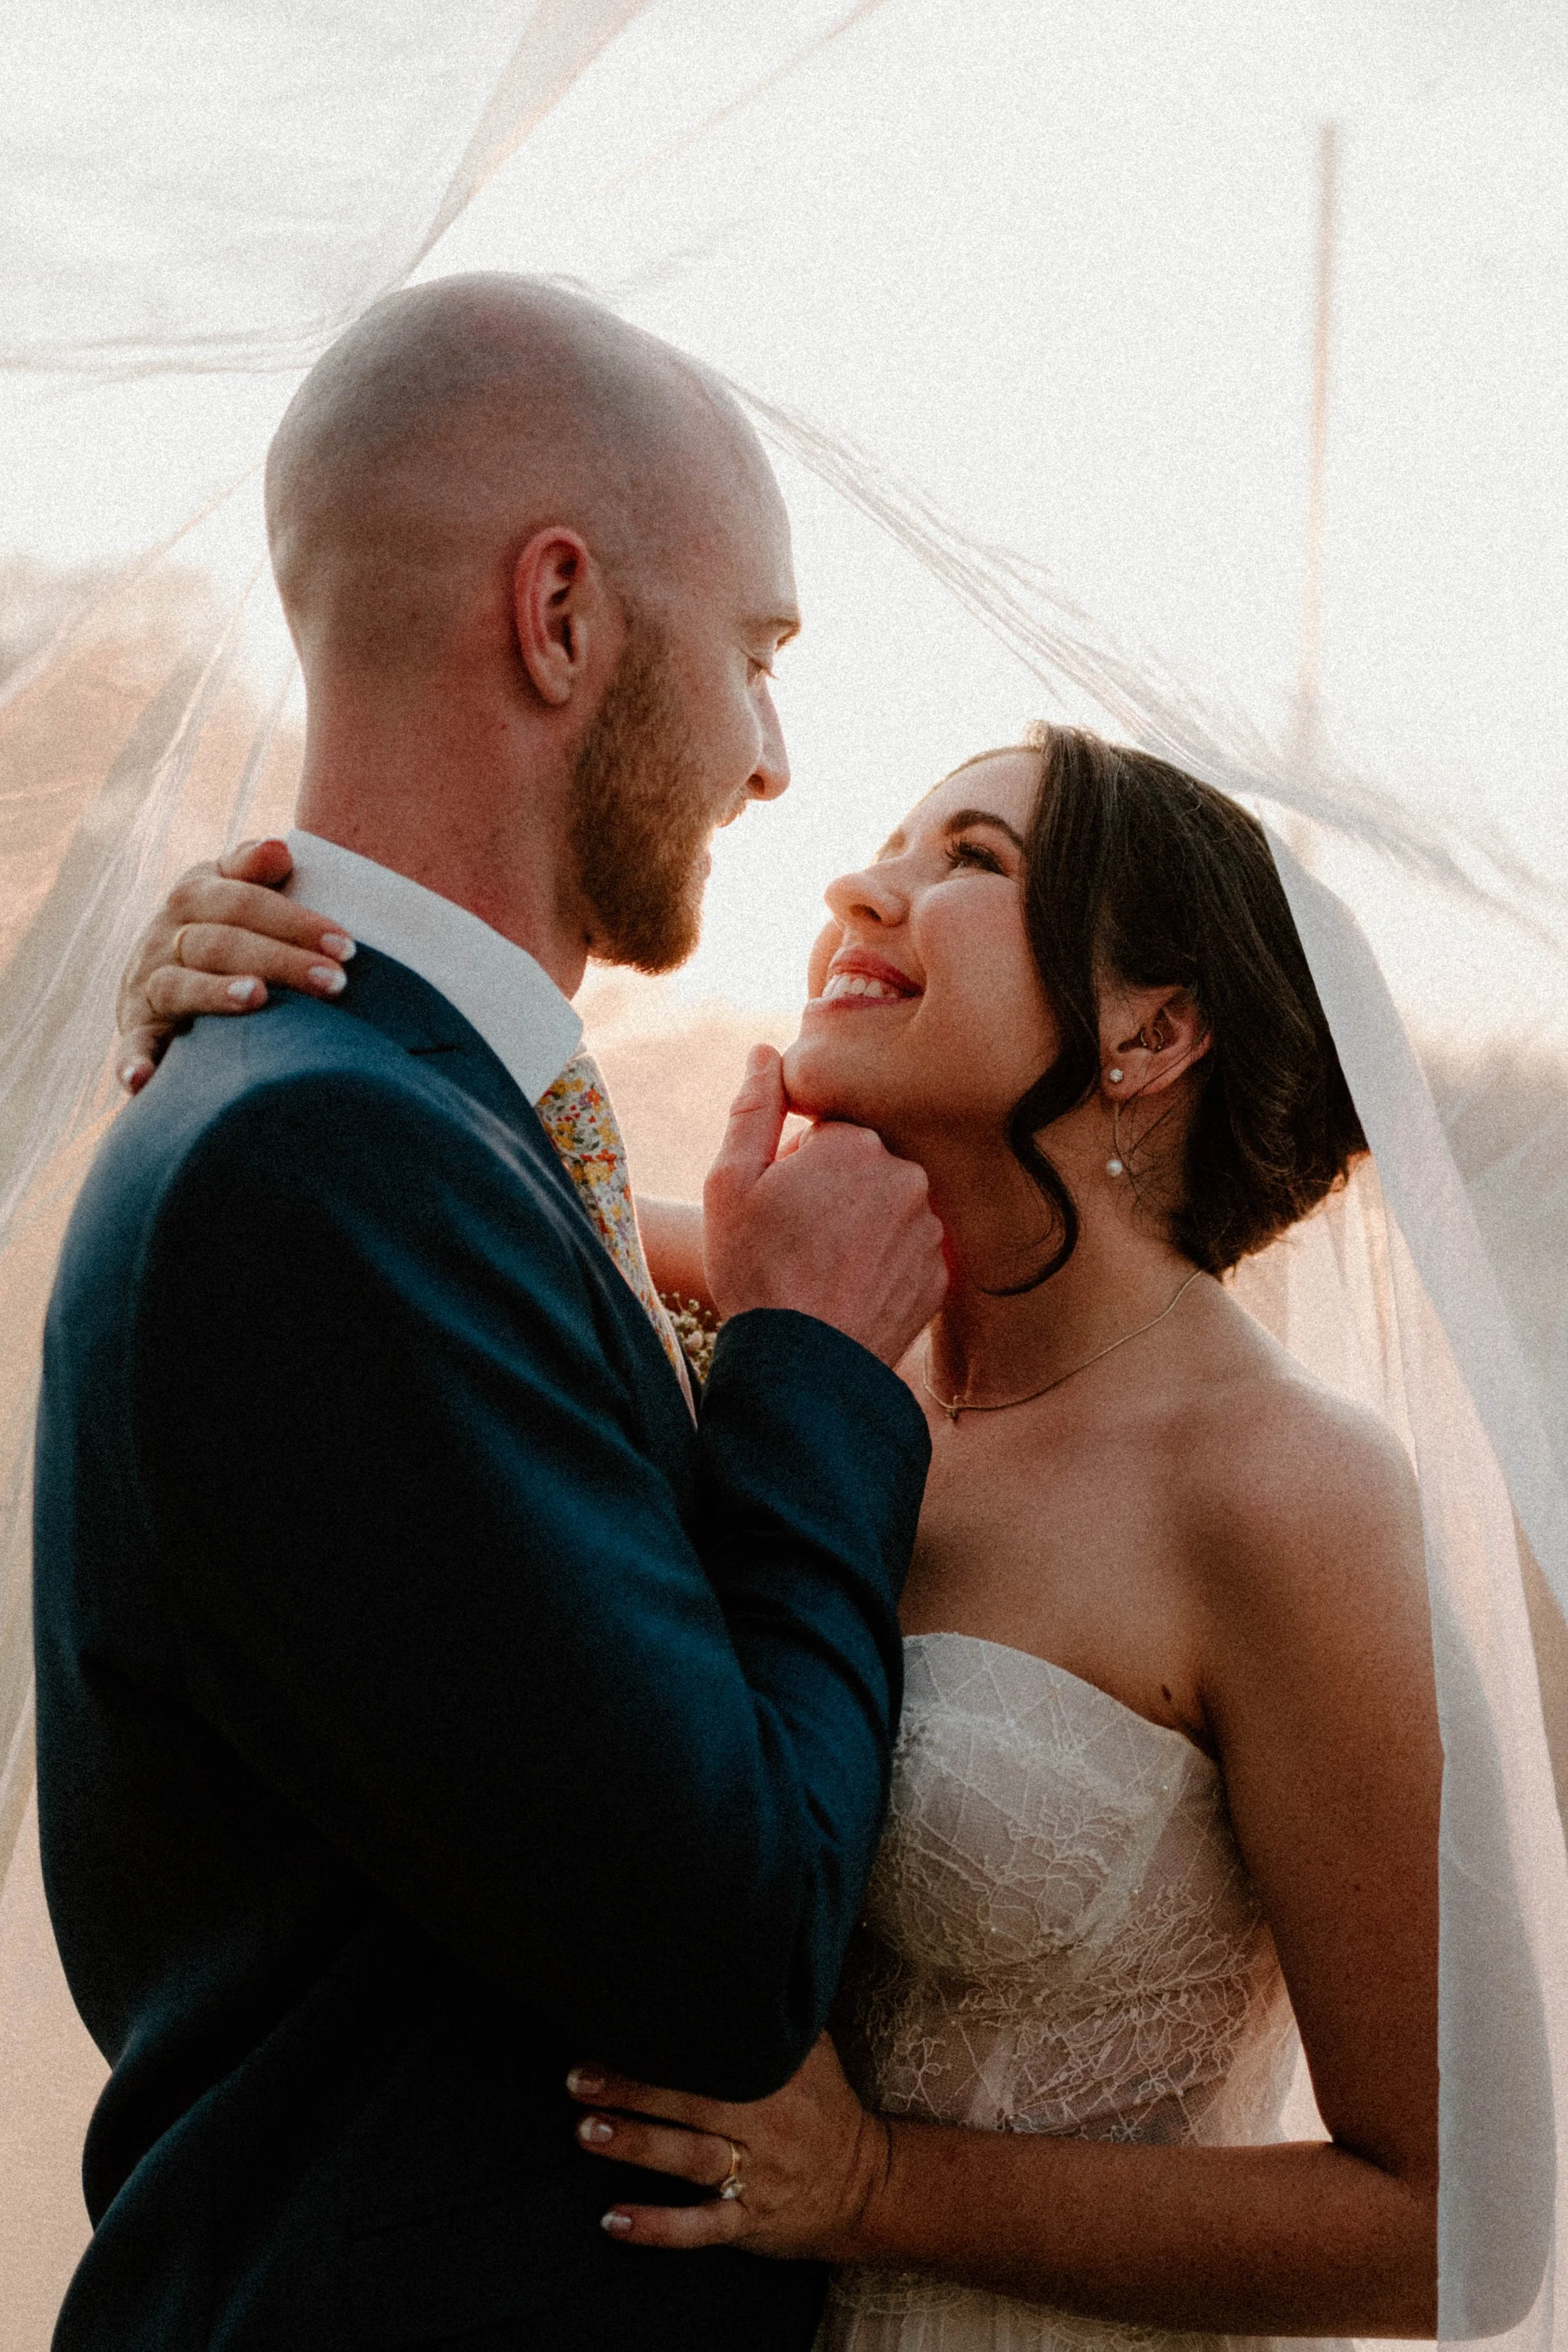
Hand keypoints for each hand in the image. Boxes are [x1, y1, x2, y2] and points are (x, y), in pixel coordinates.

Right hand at [116, 839, 354, 1091]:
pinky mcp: (136, 1029)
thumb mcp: (229, 891)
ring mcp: (146, 984)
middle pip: (221, 943)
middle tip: (334, 982)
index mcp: (193, 896)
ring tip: (258, 997)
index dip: (295, 921)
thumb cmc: (220, 930)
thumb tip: (280, 847)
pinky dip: (135, 1062)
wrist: (155, 978)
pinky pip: (133, 1045)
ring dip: (216, 993)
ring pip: (180, 985)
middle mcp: (164, 937)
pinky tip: (144, 1080)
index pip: (244, 901)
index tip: (345, 945)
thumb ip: (252, 868)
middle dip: (280, 960)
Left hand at [566, 2033, 889, 2259]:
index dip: (667, 2040)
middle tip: (580, 2076)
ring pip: (692, 2159)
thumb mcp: (813, 2054)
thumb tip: (739, 1954)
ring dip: (638, 2144)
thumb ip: (776, 2014)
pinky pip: (699, 2228)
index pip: (719, 2053)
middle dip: (634, 2088)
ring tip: (586, 2130)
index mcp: (781, 2077)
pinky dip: (657, 2227)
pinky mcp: (747, 2223)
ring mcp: (757, 2178)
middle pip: (695, 2101)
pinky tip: (613, 2220)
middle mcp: (769, 2125)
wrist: (865, 2187)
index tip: (619, 2022)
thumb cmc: (823, 2109)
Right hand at [703, 1046, 945, 1365]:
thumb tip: (765, 1050)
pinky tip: (849, 1291)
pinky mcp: (941, 1275)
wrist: (801, 1367)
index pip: (829, 1131)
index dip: (797, 1162)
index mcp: (855, 1144)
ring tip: (821, 1269)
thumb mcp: (730, 1183)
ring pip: (889, 1208)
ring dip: (862, 1227)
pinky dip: (883, 1264)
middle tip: (796, 1237)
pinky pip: (908, 1252)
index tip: (780, 1200)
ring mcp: (930, 1229)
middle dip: (833, 1189)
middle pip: (864, 1166)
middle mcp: (906, 1177)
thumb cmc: (756, 1272)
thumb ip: (752, 1108)